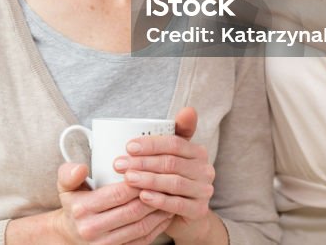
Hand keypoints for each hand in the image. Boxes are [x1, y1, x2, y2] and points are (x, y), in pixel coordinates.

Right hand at [53, 163, 173, 244]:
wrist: (70, 234)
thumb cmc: (73, 205)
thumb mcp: (65, 186)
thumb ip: (69, 173)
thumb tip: (81, 168)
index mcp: (82, 209)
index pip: (117, 194)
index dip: (137, 182)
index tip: (149, 171)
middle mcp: (93, 229)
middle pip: (132, 211)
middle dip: (153, 196)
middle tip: (167, 183)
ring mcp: (106, 244)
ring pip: (141, 227)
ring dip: (159, 212)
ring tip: (170, 197)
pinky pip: (143, 241)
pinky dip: (158, 228)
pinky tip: (165, 214)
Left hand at [115, 108, 224, 244]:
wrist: (183, 216)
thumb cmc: (170, 178)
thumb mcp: (170, 155)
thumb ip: (173, 132)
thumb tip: (189, 109)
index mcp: (198, 152)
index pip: (174, 143)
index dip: (151, 144)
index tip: (128, 146)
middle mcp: (205, 170)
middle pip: (171, 163)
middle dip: (143, 162)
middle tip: (119, 164)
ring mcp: (204, 191)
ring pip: (174, 182)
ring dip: (148, 179)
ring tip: (128, 178)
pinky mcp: (199, 210)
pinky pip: (177, 204)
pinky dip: (159, 200)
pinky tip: (143, 196)